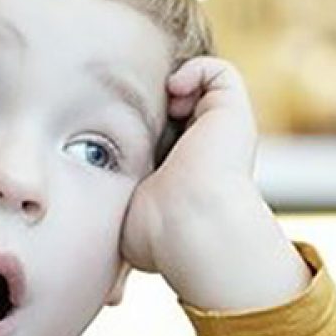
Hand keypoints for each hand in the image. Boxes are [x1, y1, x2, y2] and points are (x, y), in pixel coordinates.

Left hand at [121, 57, 306, 311]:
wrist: (192, 224)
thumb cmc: (158, 236)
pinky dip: (194, 71)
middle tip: (133, 109)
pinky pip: (220, 71)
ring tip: (162, 106)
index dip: (140, 125)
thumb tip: (102, 264)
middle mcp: (206, 148)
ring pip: (203, 86)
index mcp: (184, 171)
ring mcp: (222, 128)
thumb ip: (114, 215)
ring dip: (176, 85)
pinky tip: (175, 94)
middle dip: (154, 101)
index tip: (117, 129)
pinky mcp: (233, 111)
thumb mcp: (124, 222)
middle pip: (181, 107)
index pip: (162, 134)